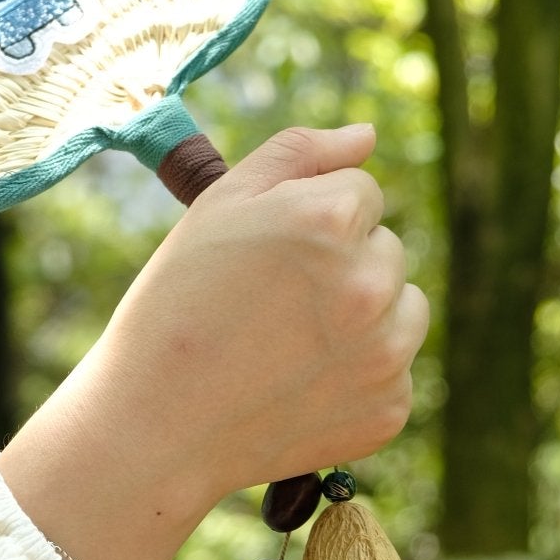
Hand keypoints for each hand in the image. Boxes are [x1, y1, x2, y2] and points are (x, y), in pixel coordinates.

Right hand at [0, 123, 428, 559]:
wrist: (157, 424)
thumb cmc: (179, 301)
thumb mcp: (221, 203)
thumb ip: (299, 152)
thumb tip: (367, 135)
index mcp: (333, 219)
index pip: (361, 195)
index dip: (309, 221)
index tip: (267, 257)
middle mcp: (374, 283)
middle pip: (386, 249)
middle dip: (341, 266)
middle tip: (271, 305)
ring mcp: (387, 353)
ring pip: (403, 308)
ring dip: (363, 317)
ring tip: (289, 343)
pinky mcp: (390, 409)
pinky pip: (392, 370)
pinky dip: (356, 375)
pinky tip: (299, 385)